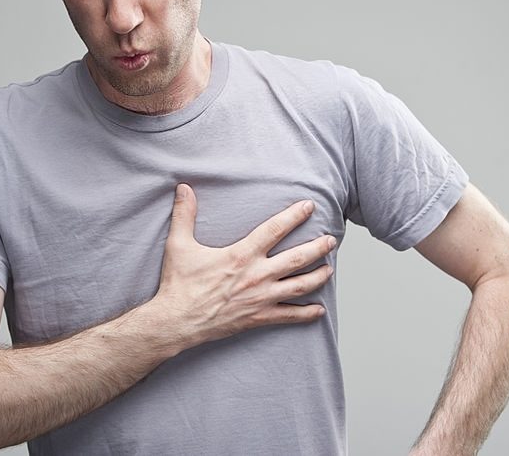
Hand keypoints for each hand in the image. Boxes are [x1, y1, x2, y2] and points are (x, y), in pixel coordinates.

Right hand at [152, 183, 336, 347]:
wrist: (177, 321)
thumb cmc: (179, 284)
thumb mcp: (179, 244)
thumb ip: (184, 214)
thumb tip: (183, 188)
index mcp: (241, 255)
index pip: (274, 230)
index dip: (294, 216)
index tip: (309, 206)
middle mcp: (257, 275)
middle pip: (297, 258)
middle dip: (318, 248)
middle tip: (331, 240)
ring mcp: (261, 298)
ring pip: (300, 286)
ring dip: (318, 276)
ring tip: (330, 269)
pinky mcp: (259, 317)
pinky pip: (289, 316)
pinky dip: (307, 314)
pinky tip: (319, 310)